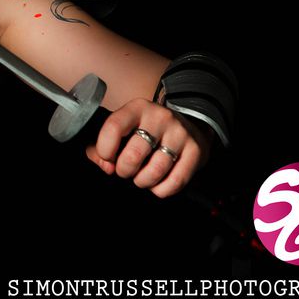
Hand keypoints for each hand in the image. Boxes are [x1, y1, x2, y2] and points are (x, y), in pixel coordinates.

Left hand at [85, 98, 211, 197]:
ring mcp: (179, 133)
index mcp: (137, 108)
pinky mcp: (195, 151)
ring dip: (142, 182)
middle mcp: (159, 117)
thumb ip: (102, 146)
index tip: (107, 158)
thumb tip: (106, 167)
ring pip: (155, 171)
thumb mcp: (124, 128)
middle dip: (124, 170)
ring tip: (140, 178)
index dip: (105, 149)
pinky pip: (175, 181)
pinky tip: (157, 184)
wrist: (189, 125)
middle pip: (134, 154)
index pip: (113, 127)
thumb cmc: (147, 130)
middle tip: (125, 171)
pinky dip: (161, 190)